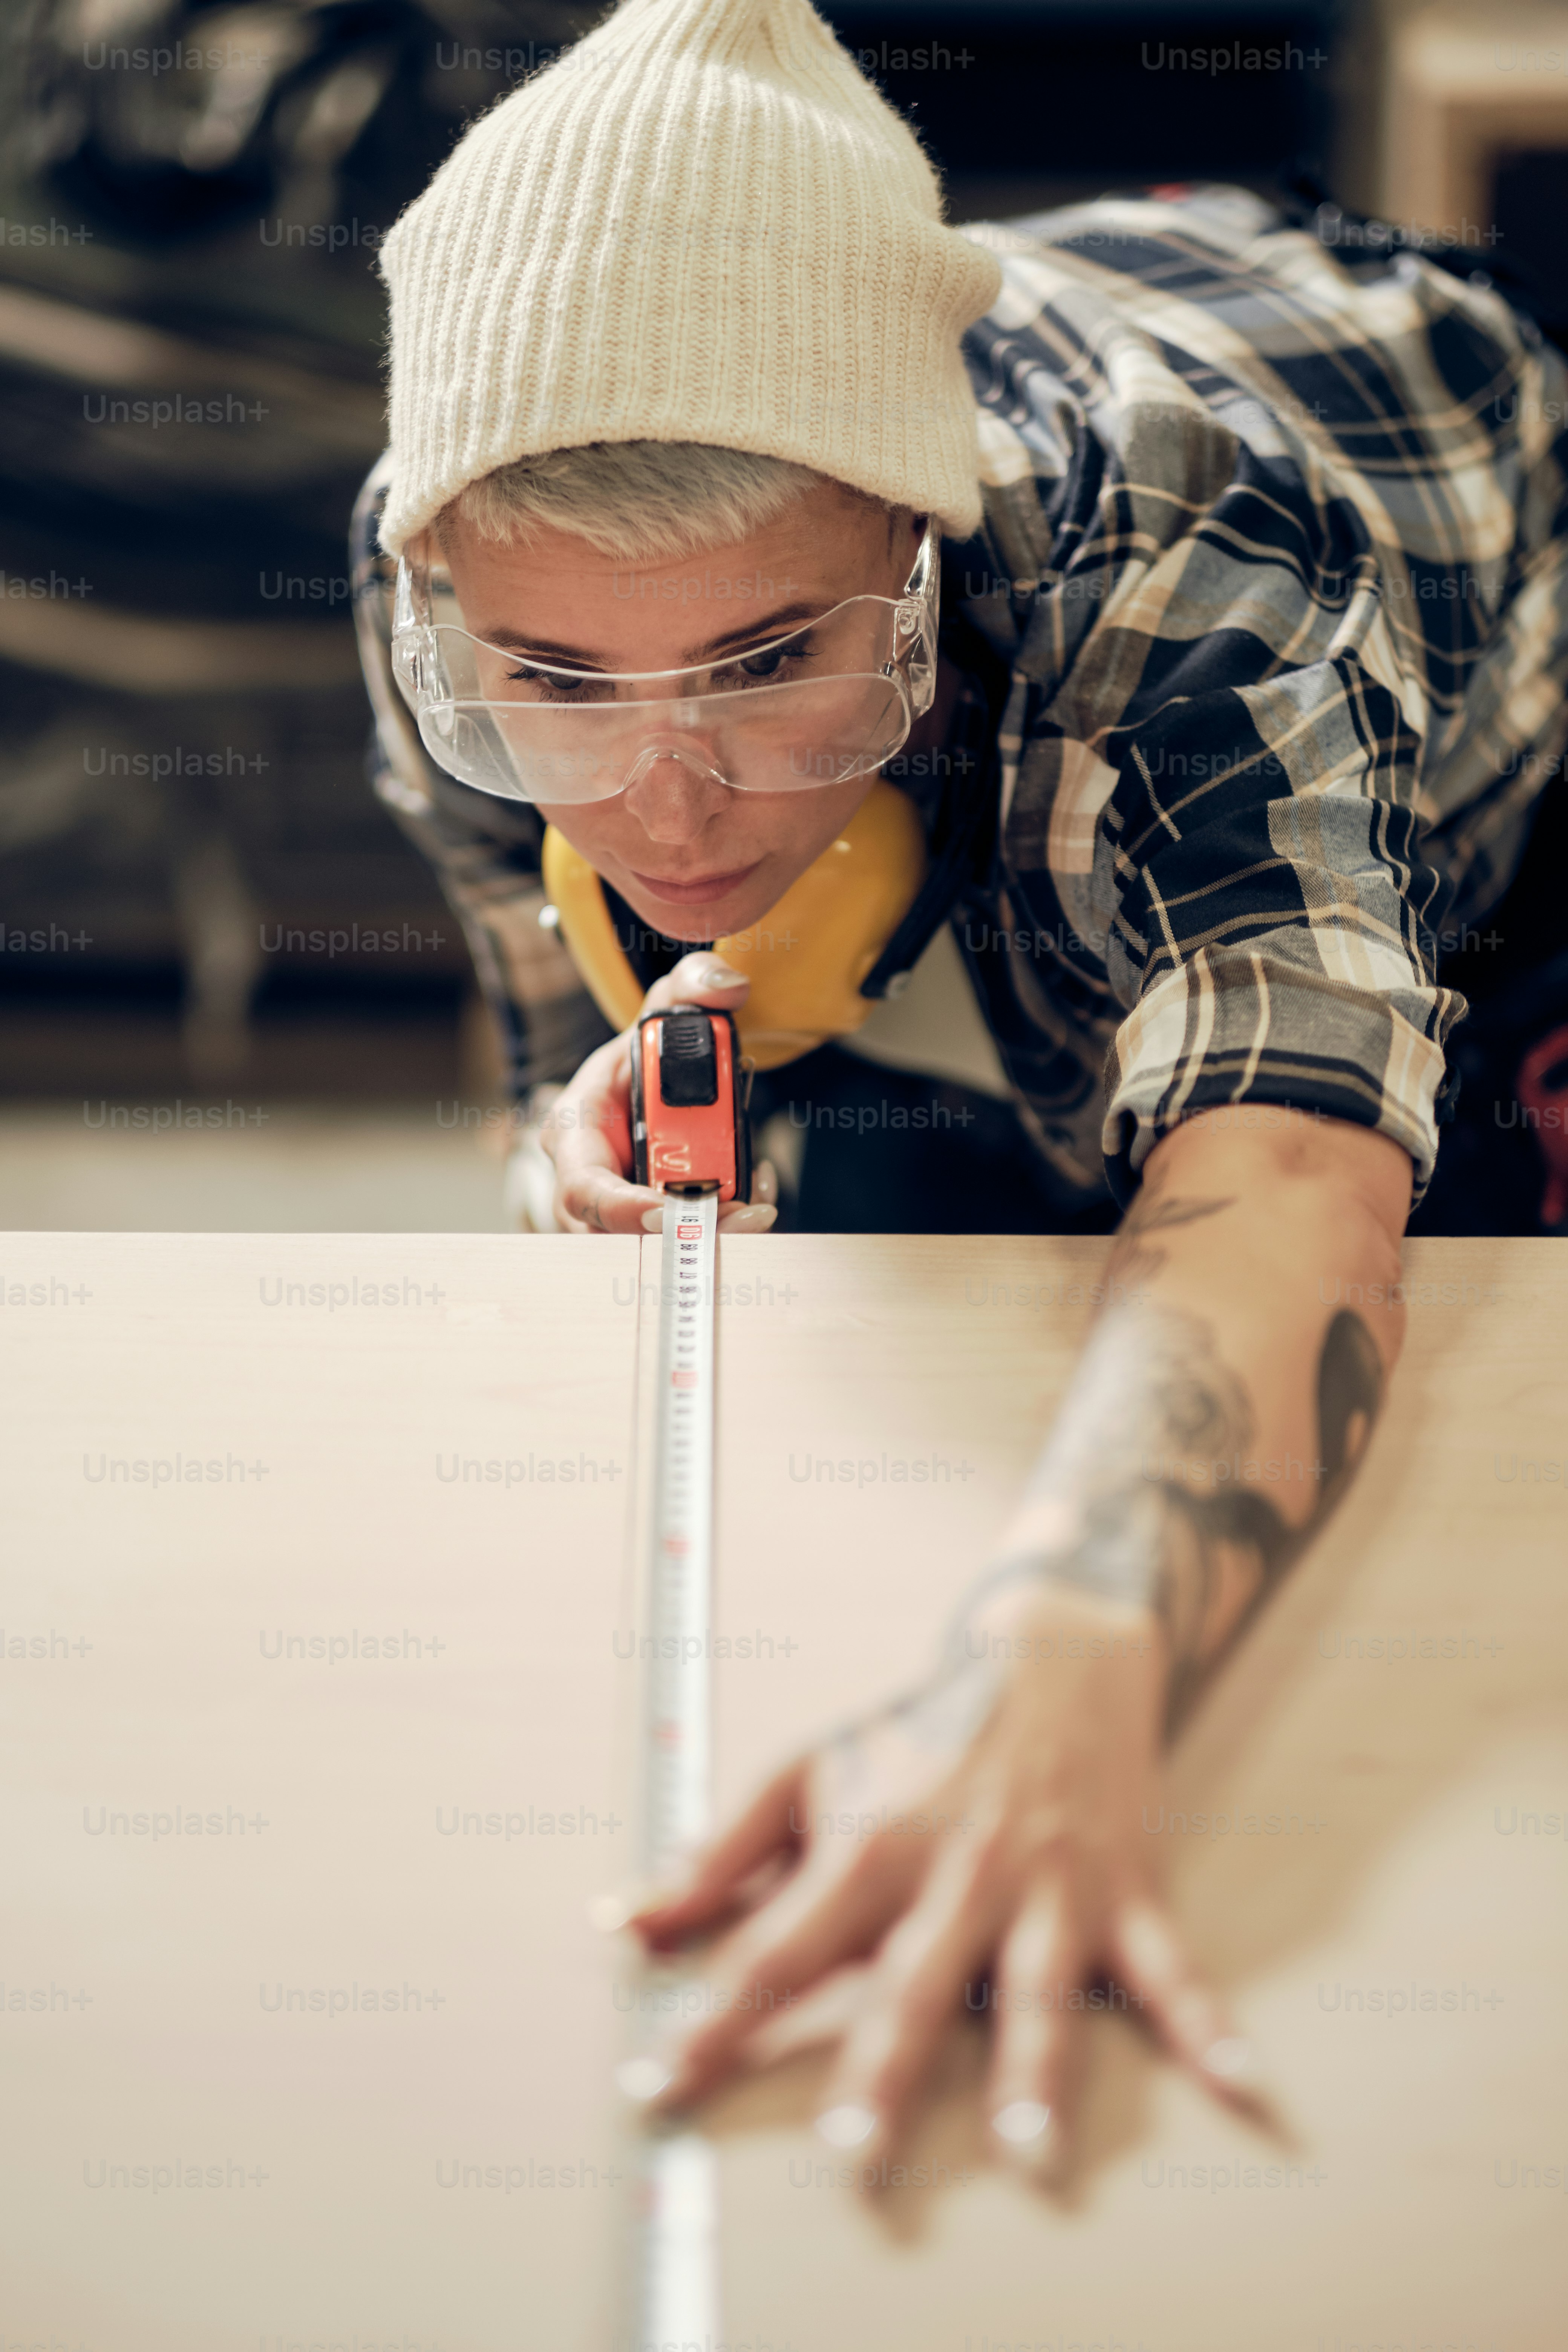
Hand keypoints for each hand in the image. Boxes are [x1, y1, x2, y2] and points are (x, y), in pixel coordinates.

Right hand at [540, 952, 777, 1235]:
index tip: (675, 1211)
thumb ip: (693, 984)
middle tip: (751, 1214)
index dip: (624, 1209)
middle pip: (626, 1233)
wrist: (652, 1080)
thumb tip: (729, 987)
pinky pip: (682, 1241)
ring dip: (715, 1234)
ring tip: (760, 1203)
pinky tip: (754, 1196)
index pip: (583, 1187)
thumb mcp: (665, 1006)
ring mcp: (616, 1212)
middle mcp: (586, 1182)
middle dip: (691, 1232)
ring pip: (660, 1245)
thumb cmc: (646, 1052)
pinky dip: (723, 1228)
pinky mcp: (648, 1225)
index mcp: (575, 1130)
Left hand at [626, 1586, 1261, 2182]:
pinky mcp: (1125, 1893)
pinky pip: (1172, 1971)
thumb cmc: (916, 1729)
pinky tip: (1246, 2089)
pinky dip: (1211, 2028)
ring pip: (1040, 1990)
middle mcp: (960, 1874)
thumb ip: (716, 1854)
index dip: (714, 2018)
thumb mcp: (803, 1772)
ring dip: (1037, 2072)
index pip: (778, 1948)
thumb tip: (622, 1921)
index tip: (658, 2084)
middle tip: (851, 2150)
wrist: (1051, 1652)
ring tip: (1032, 2151)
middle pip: (911, 1983)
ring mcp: (1051, 1888)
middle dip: (882, 2067)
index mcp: (873, 1847)